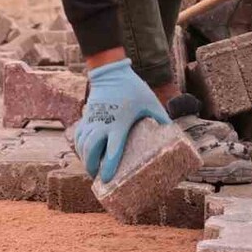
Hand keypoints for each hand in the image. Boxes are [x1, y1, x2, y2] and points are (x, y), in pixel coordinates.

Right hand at [75, 59, 171, 183]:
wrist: (110, 72)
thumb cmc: (132, 88)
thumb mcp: (150, 102)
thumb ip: (161, 117)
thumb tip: (172, 131)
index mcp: (119, 124)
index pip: (111, 150)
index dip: (108, 167)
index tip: (106, 179)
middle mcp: (102, 124)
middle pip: (91, 151)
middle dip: (91, 167)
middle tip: (97, 177)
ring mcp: (92, 120)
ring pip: (82, 144)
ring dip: (84, 158)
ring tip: (90, 169)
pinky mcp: (86, 116)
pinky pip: (78, 135)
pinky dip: (78, 146)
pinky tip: (83, 153)